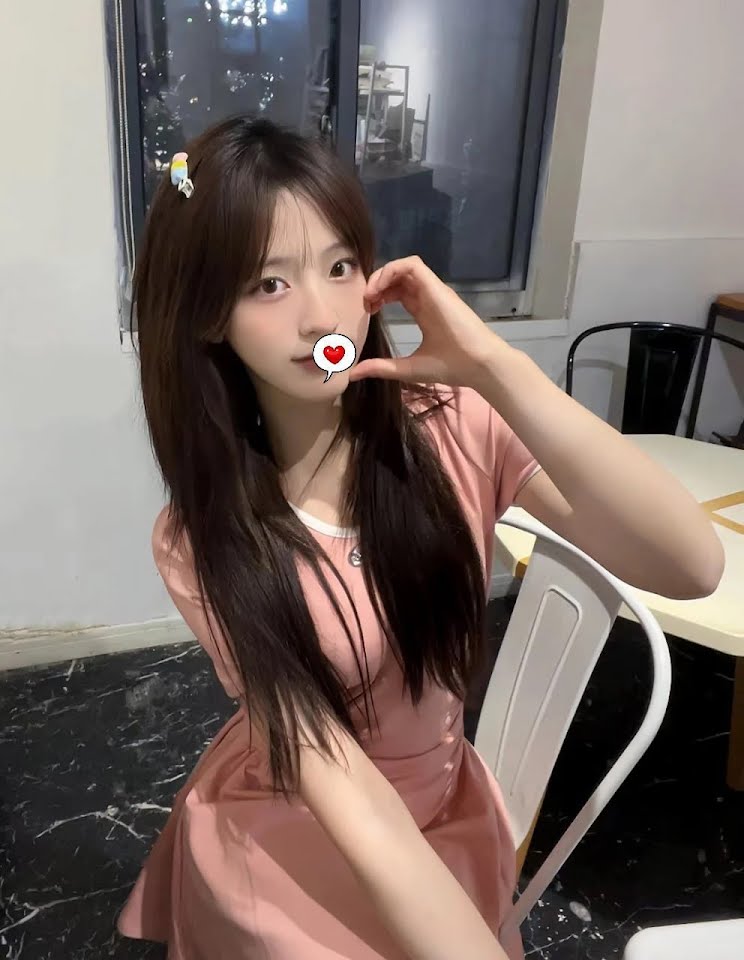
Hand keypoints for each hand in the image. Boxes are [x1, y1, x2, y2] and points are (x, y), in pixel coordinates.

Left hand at [348, 256, 502, 388]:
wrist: (478, 365)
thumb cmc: (450, 367)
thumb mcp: (407, 368)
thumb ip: (381, 368)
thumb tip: (353, 374)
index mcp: (425, 311)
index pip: (398, 291)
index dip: (379, 295)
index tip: (368, 311)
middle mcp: (428, 297)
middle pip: (398, 276)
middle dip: (376, 284)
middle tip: (365, 303)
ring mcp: (433, 290)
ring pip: (403, 266)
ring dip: (381, 275)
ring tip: (370, 294)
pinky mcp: (436, 286)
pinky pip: (411, 265)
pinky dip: (391, 270)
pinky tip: (379, 289)